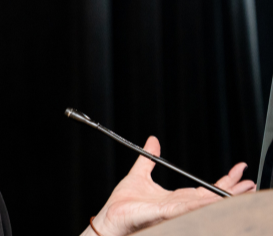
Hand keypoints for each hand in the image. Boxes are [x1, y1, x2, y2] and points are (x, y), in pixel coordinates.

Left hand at [85, 136, 254, 235]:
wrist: (109, 218)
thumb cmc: (122, 203)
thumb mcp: (138, 174)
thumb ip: (148, 158)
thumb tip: (153, 140)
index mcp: (175, 198)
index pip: (204, 189)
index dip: (222, 181)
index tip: (238, 170)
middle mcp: (177, 206)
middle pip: (209, 197)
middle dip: (230, 189)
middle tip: (249, 182)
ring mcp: (172, 211)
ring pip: (202, 204)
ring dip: (220, 197)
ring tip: (240, 190)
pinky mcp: (162, 214)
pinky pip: (183, 208)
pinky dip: (197, 203)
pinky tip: (208, 198)